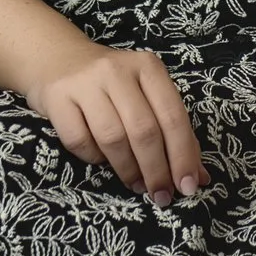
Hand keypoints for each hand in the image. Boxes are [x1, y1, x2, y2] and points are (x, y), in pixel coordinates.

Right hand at [22, 37, 209, 203]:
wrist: (57, 59)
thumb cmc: (112, 85)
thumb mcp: (146, 96)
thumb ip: (173, 132)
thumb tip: (198, 177)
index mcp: (148, 67)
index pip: (172, 116)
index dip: (183, 155)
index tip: (188, 187)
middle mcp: (117, 70)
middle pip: (143, 130)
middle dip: (156, 170)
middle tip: (161, 196)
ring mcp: (85, 83)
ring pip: (112, 138)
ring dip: (128, 170)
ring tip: (136, 185)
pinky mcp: (57, 98)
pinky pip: (79, 141)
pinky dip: (94, 158)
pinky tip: (102, 161)